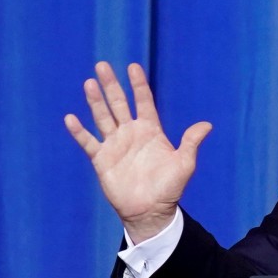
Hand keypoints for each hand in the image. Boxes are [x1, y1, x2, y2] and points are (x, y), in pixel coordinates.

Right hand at [64, 62, 211, 241]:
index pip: (143, 102)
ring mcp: (115, 145)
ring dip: (95, 101)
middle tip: (102, 65)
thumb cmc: (169, 188)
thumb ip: (190, 142)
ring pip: (102, 117)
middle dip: (111, 85)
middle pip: (118, 104)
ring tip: (89, 83)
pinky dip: (79, 131)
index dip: (139, 85)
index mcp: (150, 130)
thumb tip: (207, 125)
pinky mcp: (102, 159)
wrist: (150, 211)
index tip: (133, 67)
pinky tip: (71, 118)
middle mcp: (130, 133)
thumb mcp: (184, 164)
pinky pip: (88, 142)